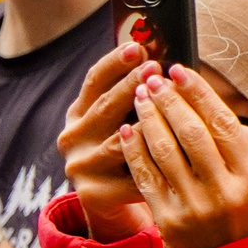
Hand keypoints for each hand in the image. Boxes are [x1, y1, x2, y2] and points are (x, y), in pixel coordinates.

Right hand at [59, 40, 159, 242]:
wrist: (109, 201)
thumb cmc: (127, 148)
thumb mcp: (119, 119)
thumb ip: (133, 96)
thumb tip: (161, 62)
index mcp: (77, 113)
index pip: (93, 81)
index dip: (114, 62)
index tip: (137, 47)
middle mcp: (72, 138)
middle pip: (105, 107)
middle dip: (131, 86)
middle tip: (155, 69)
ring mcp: (80, 167)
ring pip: (118, 143)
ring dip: (145, 124)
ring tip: (168, 108)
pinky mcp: (94, 194)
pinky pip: (130, 175)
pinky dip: (153, 164)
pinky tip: (175, 152)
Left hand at [118, 66, 247, 247]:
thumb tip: (224, 112)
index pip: (222, 122)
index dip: (198, 92)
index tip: (180, 70)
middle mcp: (226, 191)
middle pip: (190, 131)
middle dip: (168, 99)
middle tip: (154, 77)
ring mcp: (195, 207)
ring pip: (164, 150)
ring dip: (148, 117)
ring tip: (140, 96)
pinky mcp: (168, 222)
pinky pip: (146, 177)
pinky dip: (134, 150)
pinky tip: (127, 130)